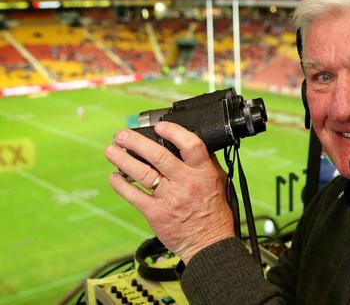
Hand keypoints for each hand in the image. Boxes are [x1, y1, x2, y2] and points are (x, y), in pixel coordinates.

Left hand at [104, 121, 234, 262]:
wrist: (209, 243)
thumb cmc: (215, 213)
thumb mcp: (219, 182)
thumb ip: (206, 163)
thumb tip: (190, 143)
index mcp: (203, 172)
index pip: (190, 144)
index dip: (173, 131)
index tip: (159, 126)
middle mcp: (185, 182)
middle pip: (158, 155)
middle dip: (135, 141)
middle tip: (121, 134)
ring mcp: (169, 198)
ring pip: (141, 172)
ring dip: (122, 159)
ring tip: (110, 150)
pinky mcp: (155, 213)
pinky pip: (133, 195)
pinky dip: (120, 184)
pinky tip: (115, 176)